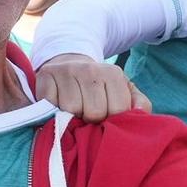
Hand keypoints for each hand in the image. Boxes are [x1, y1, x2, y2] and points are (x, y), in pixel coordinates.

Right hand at [35, 54, 151, 121]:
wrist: (69, 66)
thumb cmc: (99, 88)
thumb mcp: (123, 91)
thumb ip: (139, 103)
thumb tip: (141, 113)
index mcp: (112, 73)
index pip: (116, 111)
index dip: (110, 121)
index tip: (105, 117)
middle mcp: (89, 69)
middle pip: (93, 112)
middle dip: (90, 120)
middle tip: (86, 114)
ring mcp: (65, 71)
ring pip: (70, 110)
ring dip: (71, 117)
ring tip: (73, 111)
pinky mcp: (44, 77)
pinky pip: (49, 106)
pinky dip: (52, 112)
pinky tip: (57, 106)